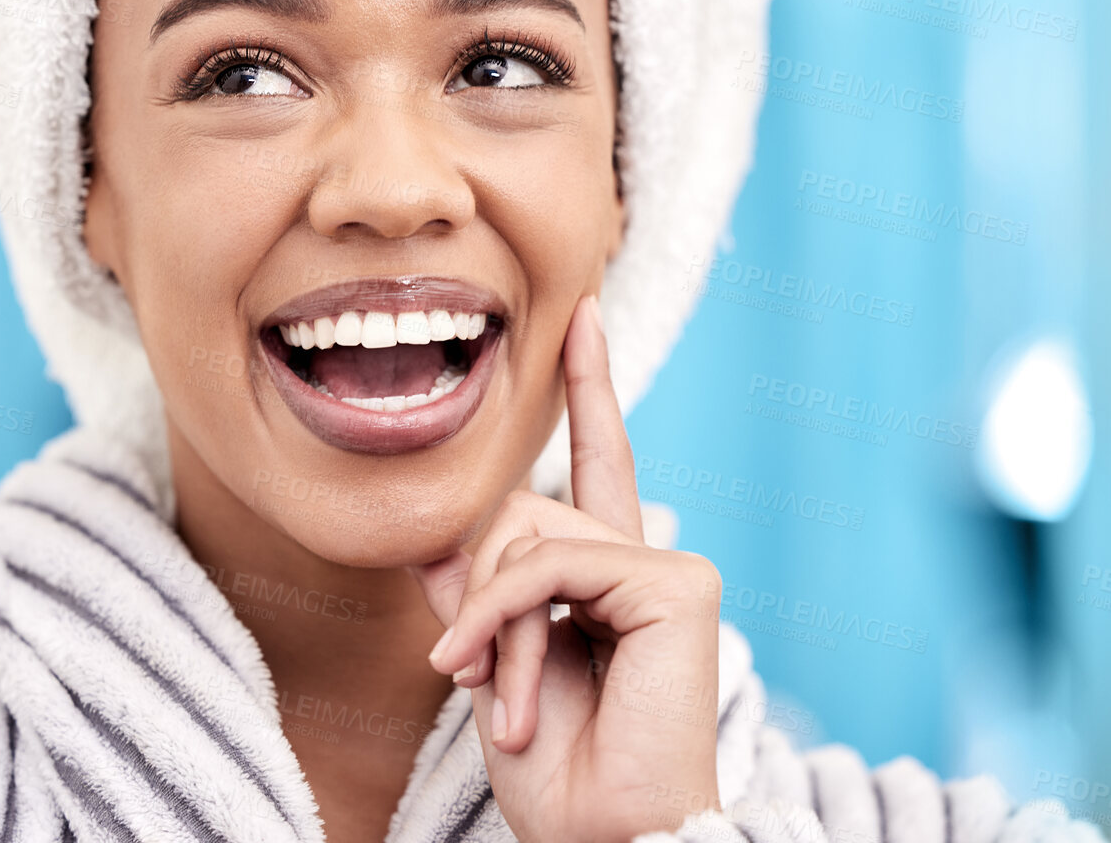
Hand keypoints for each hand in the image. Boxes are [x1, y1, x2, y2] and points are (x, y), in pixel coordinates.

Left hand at [407, 295, 722, 842]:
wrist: (601, 837)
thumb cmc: (557, 770)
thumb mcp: (493, 662)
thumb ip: (473, 590)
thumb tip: (432, 531)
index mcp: (610, 573)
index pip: (596, 461)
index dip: (588, 389)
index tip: (582, 318)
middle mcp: (645, 559)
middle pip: (520, 508)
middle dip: (480, 594)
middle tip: (476, 676)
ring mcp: (669, 568)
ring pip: (529, 535)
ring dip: (491, 622)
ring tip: (504, 699)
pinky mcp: (678, 583)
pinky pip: (552, 564)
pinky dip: (508, 619)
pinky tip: (506, 682)